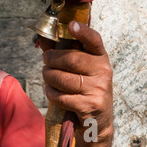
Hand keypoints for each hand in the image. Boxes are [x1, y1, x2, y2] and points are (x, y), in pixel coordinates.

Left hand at [39, 21, 113, 146]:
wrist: (97, 122)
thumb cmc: (84, 88)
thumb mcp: (78, 68)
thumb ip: (61, 51)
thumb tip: (42, 37)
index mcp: (100, 57)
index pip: (94, 40)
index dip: (83, 31)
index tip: (71, 25)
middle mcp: (103, 71)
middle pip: (71, 59)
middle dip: (51, 59)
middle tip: (45, 61)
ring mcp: (98, 89)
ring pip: (62, 78)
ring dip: (48, 76)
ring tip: (47, 76)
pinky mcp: (90, 105)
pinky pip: (60, 96)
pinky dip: (51, 93)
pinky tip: (52, 92)